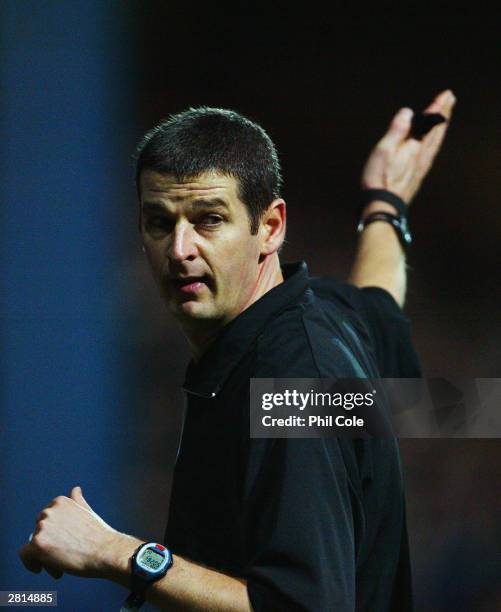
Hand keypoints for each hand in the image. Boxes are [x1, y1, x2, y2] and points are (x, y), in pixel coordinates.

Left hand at [19, 486, 128, 579]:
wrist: (105, 551)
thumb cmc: (98, 535)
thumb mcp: (87, 512)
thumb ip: (77, 502)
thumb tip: (75, 489)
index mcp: (60, 501)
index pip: (46, 519)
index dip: (54, 532)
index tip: (64, 541)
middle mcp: (49, 511)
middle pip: (39, 531)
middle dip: (49, 542)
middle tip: (65, 554)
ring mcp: (43, 526)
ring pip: (34, 544)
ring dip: (44, 555)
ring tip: (62, 563)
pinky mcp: (38, 544)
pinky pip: (25, 554)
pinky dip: (30, 563)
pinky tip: (40, 568)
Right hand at [361, 89, 455, 204]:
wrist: (383, 206)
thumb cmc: (380, 180)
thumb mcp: (384, 150)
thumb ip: (397, 130)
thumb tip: (407, 113)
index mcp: (415, 147)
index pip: (430, 123)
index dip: (437, 108)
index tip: (446, 95)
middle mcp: (422, 156)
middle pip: (437, 132)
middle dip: (444, 114)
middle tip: (450, 100)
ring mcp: (421, 167)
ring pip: (436, 143)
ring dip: (441, 128)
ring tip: (445, 118)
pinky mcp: (417, 176)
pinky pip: (431, 153)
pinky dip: (435, 142)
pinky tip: (433, 144)